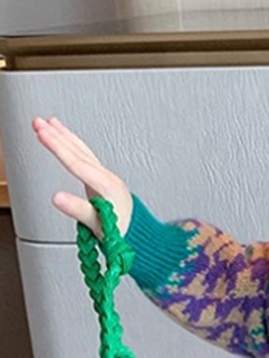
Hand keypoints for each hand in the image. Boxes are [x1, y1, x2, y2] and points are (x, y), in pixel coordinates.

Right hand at [31, 116, 132, 240]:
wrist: (141, 236)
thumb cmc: (123, 233)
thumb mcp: (98, 224)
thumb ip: (78, 209)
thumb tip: (57, 197)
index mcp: (107, 187)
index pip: (77, 163)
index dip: (58, 148)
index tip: (43, 134)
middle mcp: (108, 178)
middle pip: (79, 153)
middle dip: (58, 136)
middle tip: (38, 122)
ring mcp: (107, 177)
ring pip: (83, 152)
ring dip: (66, 136)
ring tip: (50, 123)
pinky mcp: (103, 180)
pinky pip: (86, 157)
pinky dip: (74, 146)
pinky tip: (67, 140)